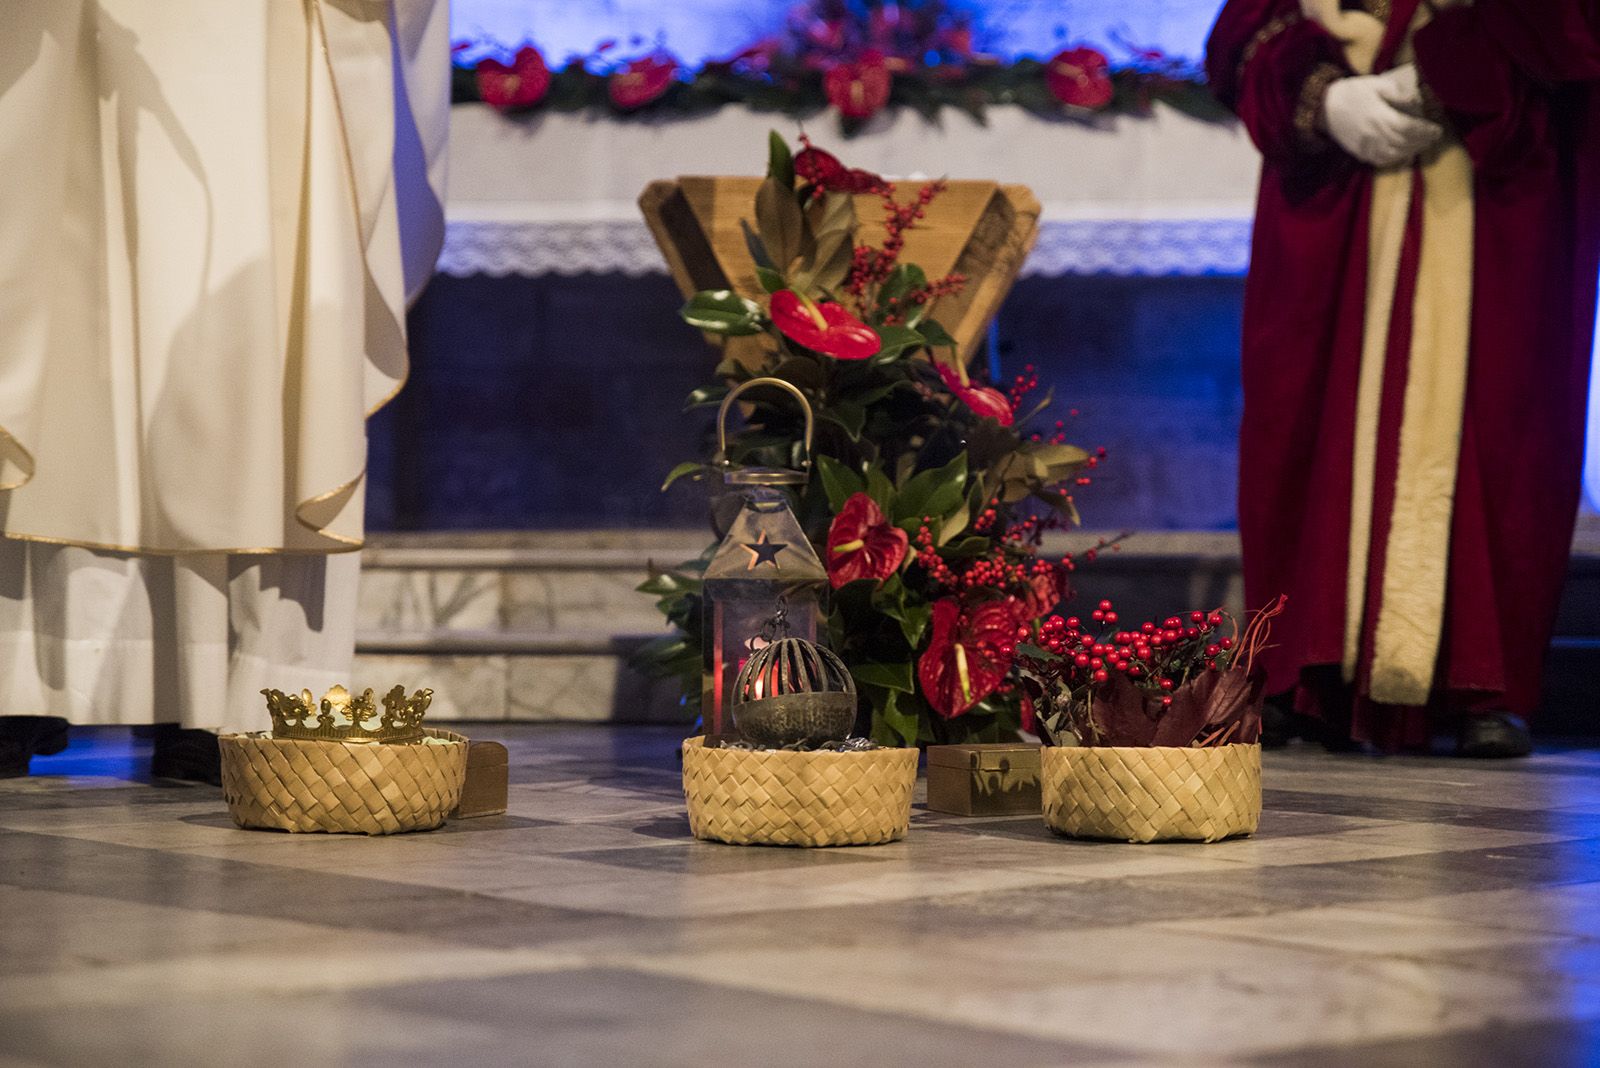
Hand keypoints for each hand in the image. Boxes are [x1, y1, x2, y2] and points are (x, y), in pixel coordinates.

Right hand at [1323, 66, 1442, 167]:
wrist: (1323, 108)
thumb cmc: (1352, 92)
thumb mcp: (1375, 84)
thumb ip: (1397, 91)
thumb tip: (1416, 99)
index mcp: (1379, 116)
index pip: (1408, 128)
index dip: (1425, 131)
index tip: (1437, 129)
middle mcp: (1374, 135)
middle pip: (1404, 143)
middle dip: (1422, 141)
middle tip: (1434, 137)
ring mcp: (1366, 146)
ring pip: (1395, 154)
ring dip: (1411, 151)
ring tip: (1422, 145)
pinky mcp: (1360, 153)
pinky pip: (1381, 161)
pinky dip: (1396, 159)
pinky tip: (1403, 153)